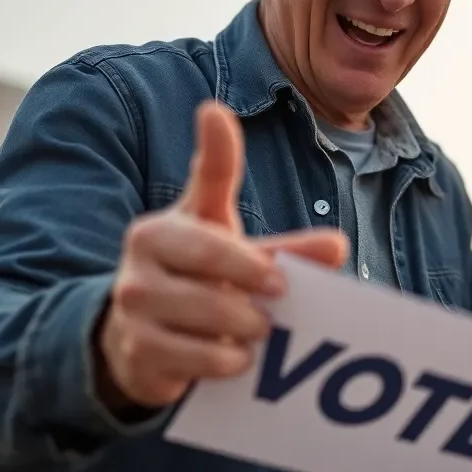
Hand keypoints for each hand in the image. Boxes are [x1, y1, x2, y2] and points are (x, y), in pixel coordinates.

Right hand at [97, 101, 347, 410]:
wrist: (140, 342)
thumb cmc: (197, 285)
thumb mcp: (235, 259)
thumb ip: (284, 250)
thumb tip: (338, 245)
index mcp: (168, 223)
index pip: (202, 183)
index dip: (215, 149)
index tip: (215, 111)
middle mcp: (142, 254)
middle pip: (212, 256)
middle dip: (254, 277)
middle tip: (280, 292)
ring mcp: (133, 301)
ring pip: (205, 311)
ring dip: (245, 325)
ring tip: (258, 328)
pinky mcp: (136, 349)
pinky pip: (194, 356)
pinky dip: (227, 360)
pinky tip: (236, 357)